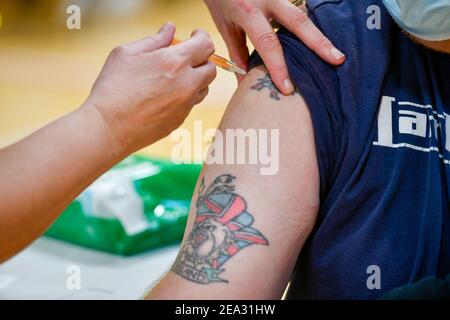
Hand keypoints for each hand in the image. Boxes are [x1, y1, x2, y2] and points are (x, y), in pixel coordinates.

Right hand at [85, 23, 216, 154]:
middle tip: (185, 58)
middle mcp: (187, 84)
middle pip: (211, 69)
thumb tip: (170, 29)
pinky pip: (190, 104)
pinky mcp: (180, 120)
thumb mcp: (127, 53)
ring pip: (204, 88)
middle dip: (202, 60)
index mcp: (175, 62)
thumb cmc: (113, 88)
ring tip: (173, 77)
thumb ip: (154, 40)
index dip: (202, 37)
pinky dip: (183, 96)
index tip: (195, 36)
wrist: (108, 127)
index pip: (206, 45)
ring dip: (195, 79)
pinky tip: (162, 96)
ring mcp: (185, 105)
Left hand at [204, 0, 344, 94]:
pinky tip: (326, 42)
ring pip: (304, 14)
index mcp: (248, 11)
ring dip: (320, 35)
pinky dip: (314, 26)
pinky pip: (302, 9)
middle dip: (318, 42)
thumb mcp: (225, 27)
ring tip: (337, 55)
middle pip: (298, 22)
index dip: (278, 67)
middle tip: (337, 60)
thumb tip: (245, 83)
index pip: (268, 43)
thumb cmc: (221, 0)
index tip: (287, 89)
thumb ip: (237, 53)